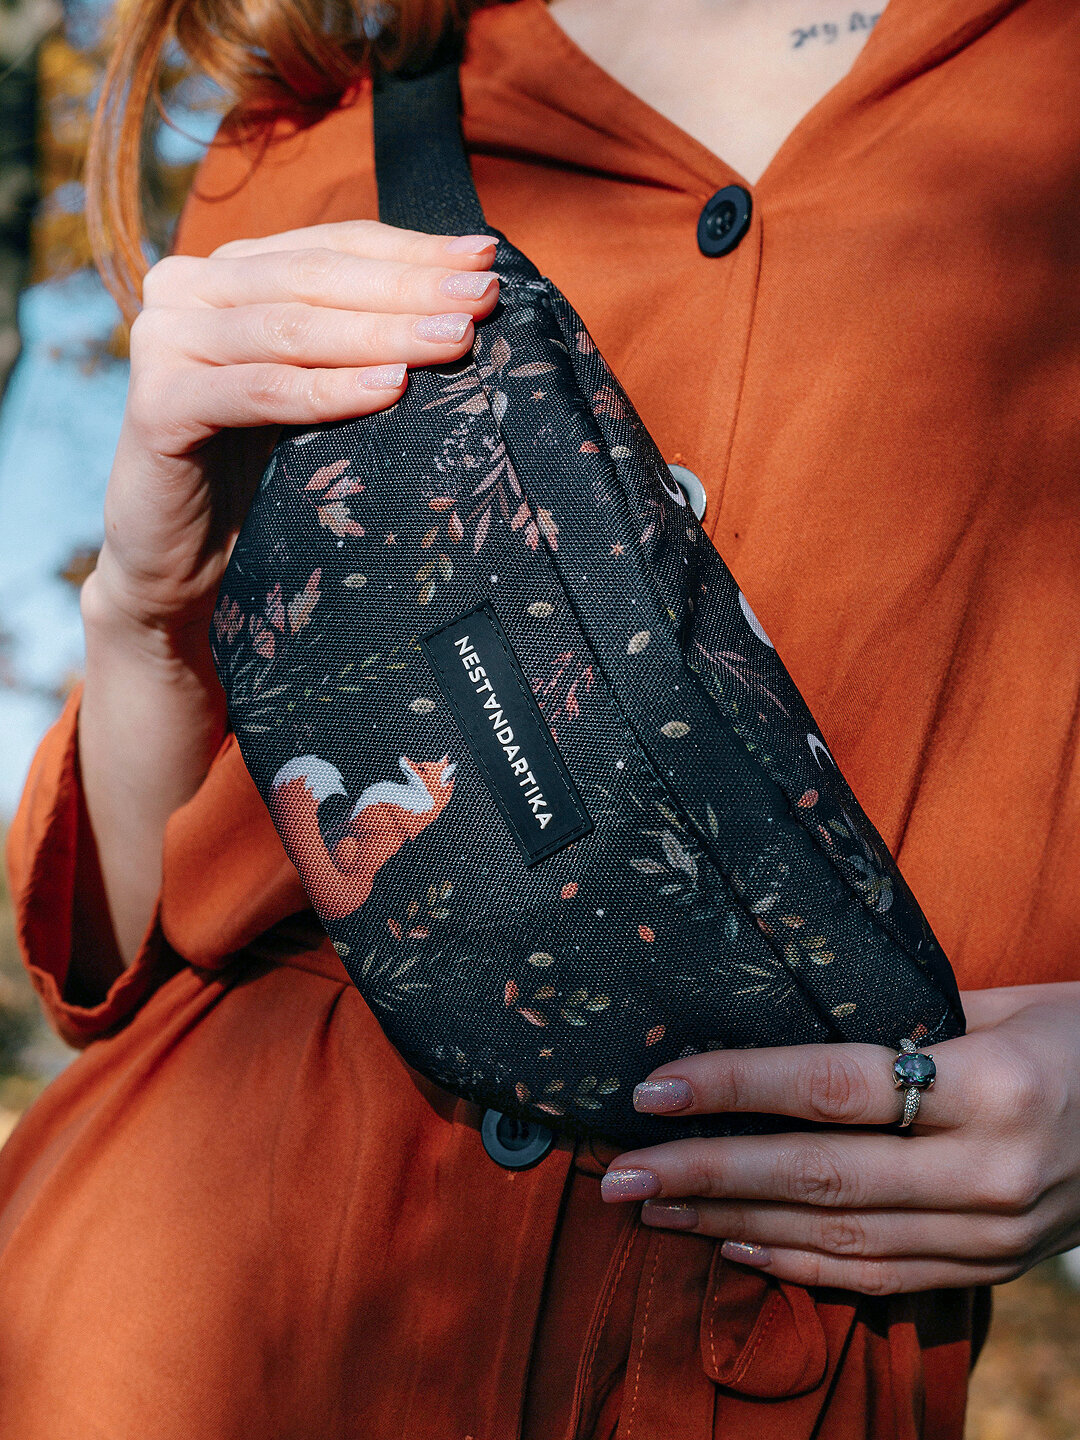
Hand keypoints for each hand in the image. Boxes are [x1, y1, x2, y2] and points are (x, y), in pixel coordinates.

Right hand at [88, 220, 499, 644]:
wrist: (180, 557)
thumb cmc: (261, 472)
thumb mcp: (314, 390)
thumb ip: (355, 339)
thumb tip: (466, 302)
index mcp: (229, 271)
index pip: (333, 246)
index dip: (411, 250)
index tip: (484, 261)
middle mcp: (187, 288)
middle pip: (316, 278)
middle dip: (408, 288)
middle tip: (481, 300)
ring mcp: (163, 340)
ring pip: (292, 328)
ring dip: (382, 333)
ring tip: (453, 340)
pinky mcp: (158, 404)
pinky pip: (261, 391)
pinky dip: (328, 391)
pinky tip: (389, 388)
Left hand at [601, 982, 1079, 1293]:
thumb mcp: (1002, 1004)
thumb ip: (900, 1024)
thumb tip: (781, 1030)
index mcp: (993, 1085)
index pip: (834, 1088)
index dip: (736, 1088)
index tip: (656, 1089)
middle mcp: (991, 1170)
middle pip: (819, 1175)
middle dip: (708, 1173)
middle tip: (623, 1172)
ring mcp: (994, 1232)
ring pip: (838, 1237)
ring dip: (734, 1224)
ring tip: (656, 1209)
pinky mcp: (993, 1267)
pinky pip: (881, 1277)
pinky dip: (799, 1265)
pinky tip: (734, 1247)